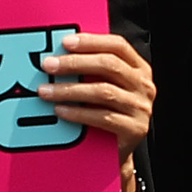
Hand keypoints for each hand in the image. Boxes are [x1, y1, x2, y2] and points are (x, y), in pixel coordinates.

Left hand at [38, 26, 154, 148]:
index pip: (118, 46)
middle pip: (109, 65)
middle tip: (49, 66)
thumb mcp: (106, 84)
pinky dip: (78, 113)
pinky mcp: (135, 129)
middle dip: (74, 63)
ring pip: (103, 91)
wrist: (118, 149)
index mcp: (139, 68)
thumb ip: (92, 68)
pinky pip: (102, 117)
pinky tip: (60, 110)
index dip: (91, 41)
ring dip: (70, 90)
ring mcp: (141, 107)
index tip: (65, 42)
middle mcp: (144, 85)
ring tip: (47, 91)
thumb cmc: (109, 110)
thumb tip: (57, 54)